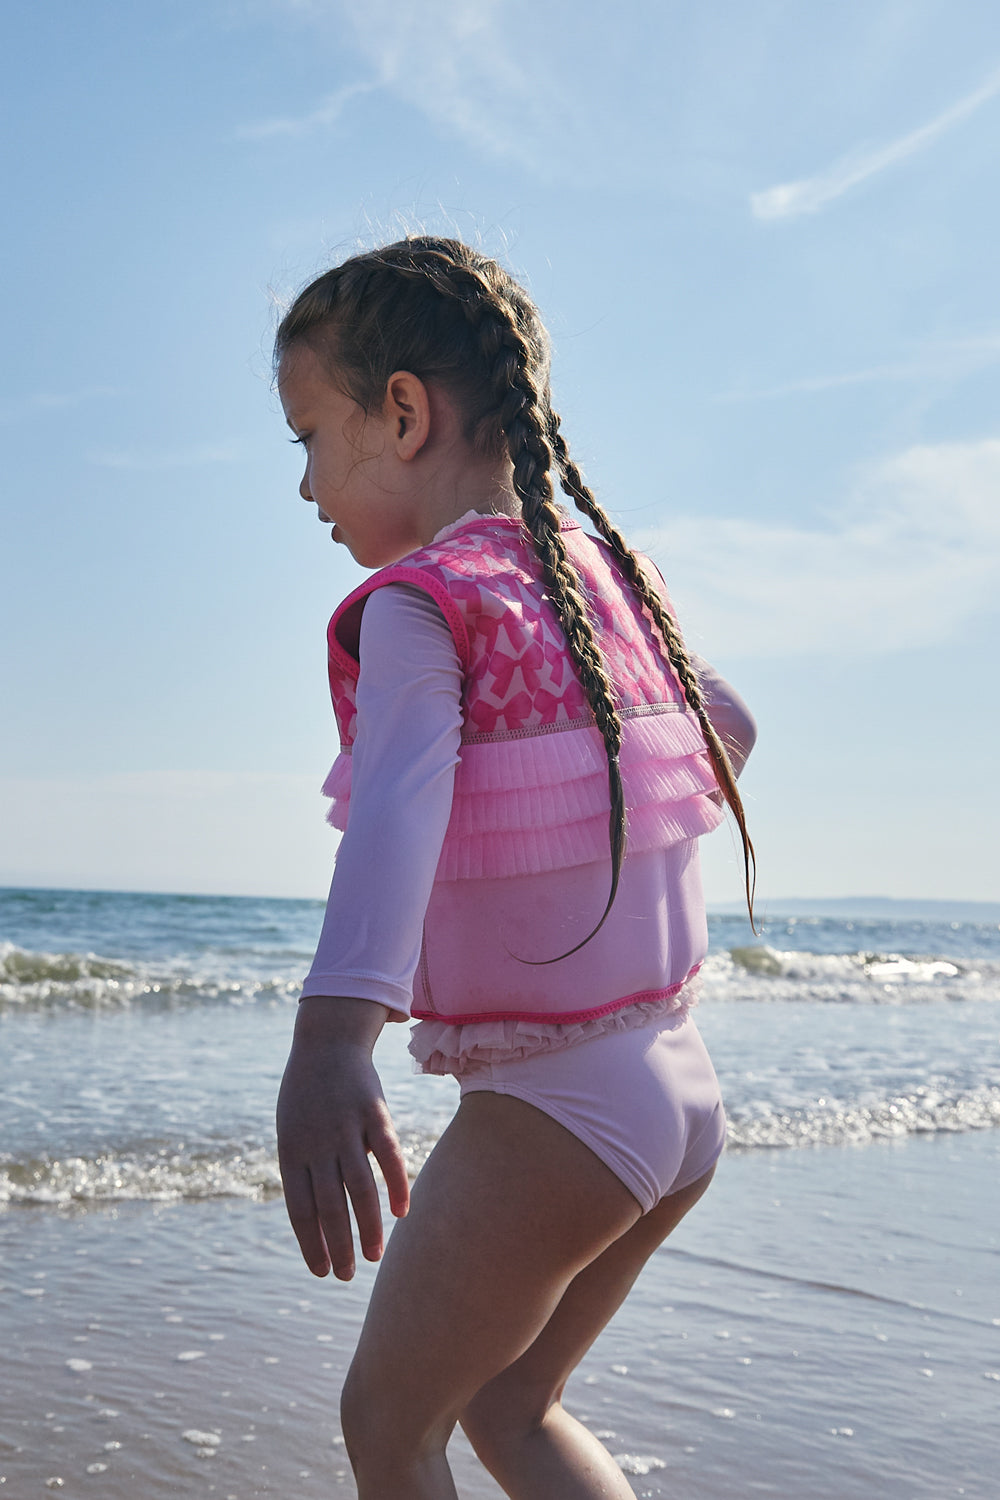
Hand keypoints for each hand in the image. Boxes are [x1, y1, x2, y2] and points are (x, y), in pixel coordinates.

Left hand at [276, 997, 409, 1279]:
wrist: (326, 1041)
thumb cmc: (306, 1095)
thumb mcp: (292, 1131)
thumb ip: (304, 1172)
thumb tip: (317, 1222)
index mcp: (291, 1152)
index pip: (300, 1210)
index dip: (311, 1244)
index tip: (322, 1272)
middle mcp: (317, 1144)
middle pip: (330, 1206)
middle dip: (339, 1246)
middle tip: (348, 1276)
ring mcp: (346, 1128)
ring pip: (360, 1188)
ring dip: (368, 1227)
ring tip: (375, 1256)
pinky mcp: (374, 1114)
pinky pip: (388, 1156)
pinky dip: (397, 1186)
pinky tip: (403, 1212)